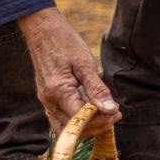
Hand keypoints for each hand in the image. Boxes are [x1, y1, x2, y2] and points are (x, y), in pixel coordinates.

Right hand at [18, 8, 119, 136]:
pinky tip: (92, 111)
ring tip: (106, 113)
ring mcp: (46, 101)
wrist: (42, 29)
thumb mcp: (85, 63)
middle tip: (115, 113)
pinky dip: (77, 121)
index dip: (102, 120)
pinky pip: (60, 120)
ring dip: (87, 126)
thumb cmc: (64, 43)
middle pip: (73, 129)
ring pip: (66, 128)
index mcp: (58, 92)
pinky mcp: (47, 99)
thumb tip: (111, 110)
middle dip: (97, 126)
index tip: (117, 111)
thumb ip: (97, 89)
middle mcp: (49, 101)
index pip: (82, 120)